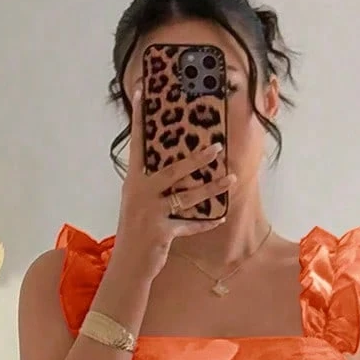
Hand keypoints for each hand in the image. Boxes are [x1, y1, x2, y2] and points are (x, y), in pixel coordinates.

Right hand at [113, 82, 235, 277]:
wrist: (128, 266)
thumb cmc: (136, 232)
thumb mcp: (138, 204)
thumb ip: (151, 185)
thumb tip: (173, 166)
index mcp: (134, 182)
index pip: (137, 144)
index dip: (140, 119)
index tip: (144, 92)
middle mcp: (141, 193)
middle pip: (173, 169)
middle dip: (197, 158)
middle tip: (217, 146)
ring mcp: (151, 213)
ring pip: (187, 196)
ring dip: (212, 188)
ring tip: (231, 179)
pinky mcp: (161, 232)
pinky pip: (190, 225)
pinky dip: (206, 222)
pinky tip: (221, 216)